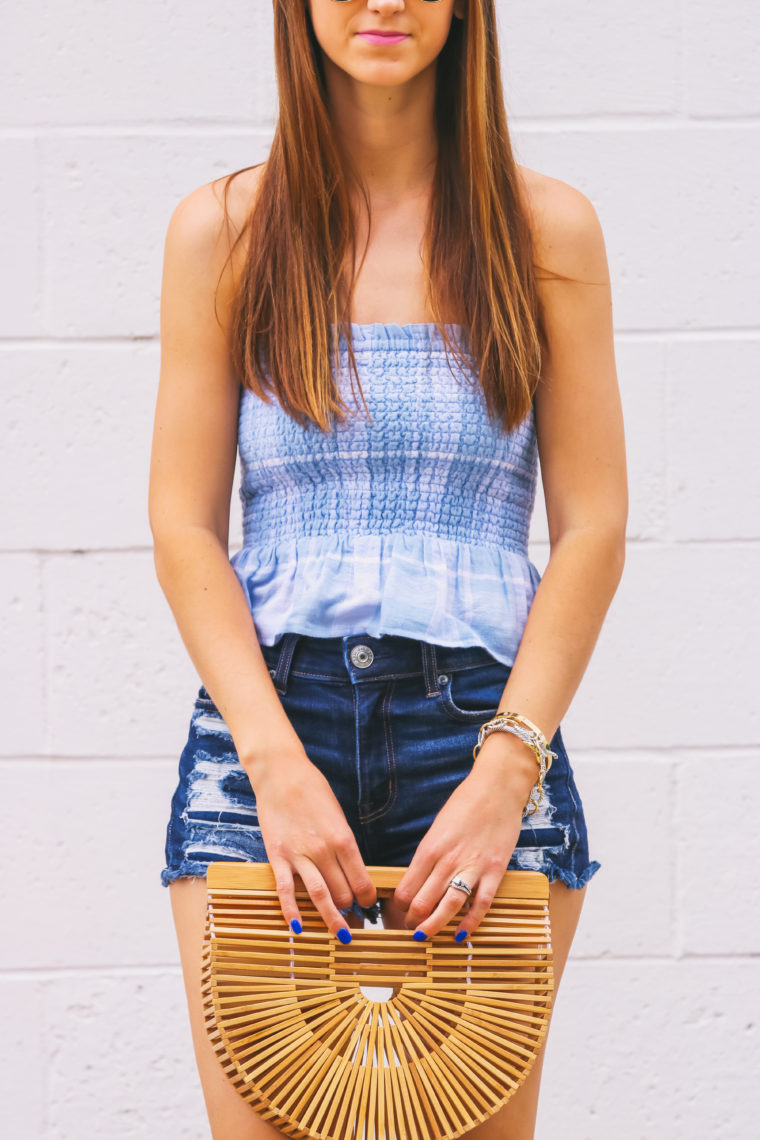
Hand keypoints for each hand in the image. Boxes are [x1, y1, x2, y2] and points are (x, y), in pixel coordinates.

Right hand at [252, 754, 377, 939]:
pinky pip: (286, 890)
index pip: (362, 880)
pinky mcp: (278, 856)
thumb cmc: (313, 792)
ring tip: (340, 934)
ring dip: (331, 919)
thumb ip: (344, 845)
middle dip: (350, 909)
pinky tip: (298, 928)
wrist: (281, 774)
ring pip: (319, 896)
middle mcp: (324, 850)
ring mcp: (299, 855)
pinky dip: (292, 911)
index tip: (369, 905)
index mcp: (343, 838)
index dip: (368, 898)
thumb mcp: (338, 816)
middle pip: (343, 892)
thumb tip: (352, 873)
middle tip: (353, 919)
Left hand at [391, 744, 534, 939]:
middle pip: (423, 902)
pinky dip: (471, 922)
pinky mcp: (495, 871)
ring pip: (449, 907)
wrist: (497, 788)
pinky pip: (481, 904)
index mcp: (429, 849)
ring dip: (434, 926)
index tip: (396, 915)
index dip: (397, 908)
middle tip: (410, 930)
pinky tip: (462, 934)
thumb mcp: (437, 828)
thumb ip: (428, 855)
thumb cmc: (464, 805)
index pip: (406, 889)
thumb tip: (416, 881)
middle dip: (412, 921)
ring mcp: (473, 867)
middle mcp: (448, 861)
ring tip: (426, 936)